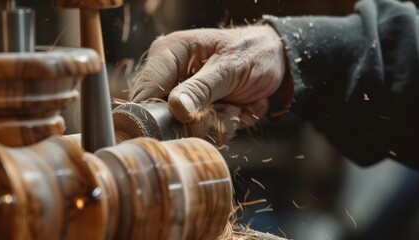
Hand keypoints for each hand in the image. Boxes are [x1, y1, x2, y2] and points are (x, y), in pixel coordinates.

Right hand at [129, 25, 290, 141]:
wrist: (276, 61)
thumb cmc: (253, 52)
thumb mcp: (229, 67)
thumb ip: (202, 89)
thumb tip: (176, 110)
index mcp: (168, 54)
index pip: (145, 91)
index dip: (160, 113)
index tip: (187, 120)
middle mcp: (171, 77)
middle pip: (164, 117)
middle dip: (200, 120)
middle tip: (225, 107)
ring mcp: (184, 97)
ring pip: (187, 130)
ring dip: (217, 123)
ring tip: (235, 104)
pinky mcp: (198, 113)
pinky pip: (204, 134)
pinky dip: (225, 127)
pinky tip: (237, 109)